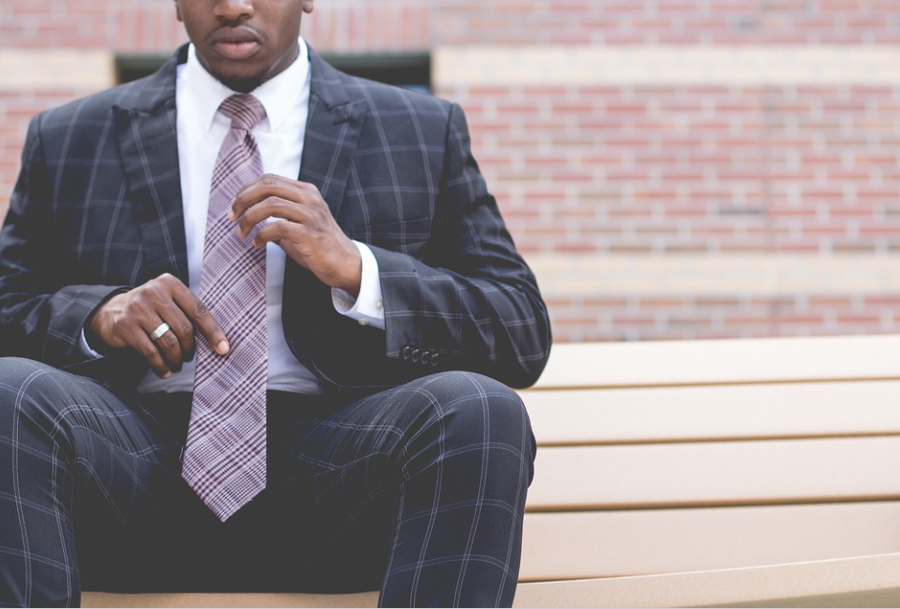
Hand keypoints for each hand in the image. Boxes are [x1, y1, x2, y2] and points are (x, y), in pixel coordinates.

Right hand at [88, 274, 228, 377]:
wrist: (111, 311)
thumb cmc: (152, 309)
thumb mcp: (169, 301)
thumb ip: (188, 312)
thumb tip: (218, 341)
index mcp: (170, 284)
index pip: (198, 310)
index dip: (213, 332)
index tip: (223, 349)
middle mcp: (154, 292)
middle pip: (184, 329)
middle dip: (190, 349)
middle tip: (189, 357)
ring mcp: (138, 309)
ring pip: (168, 342)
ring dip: (176, 359)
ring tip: (178, 364)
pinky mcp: (126, 326)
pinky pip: (150, 352)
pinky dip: (160, 366)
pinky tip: (164, 371)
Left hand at [228, 174, 361, 296]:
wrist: (346, 264)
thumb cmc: (319, 246)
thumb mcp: (299, 223)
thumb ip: (278, 214)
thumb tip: (247, 213)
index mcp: (306, 192)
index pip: (269, 179)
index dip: (247, 189)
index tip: (235, 206)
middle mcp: (310, 199)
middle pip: (268, 186)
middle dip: (243, 199)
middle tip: (232, 216)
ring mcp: (311, 215)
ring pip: (270, 205)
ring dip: (249, 219)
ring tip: (241, 232)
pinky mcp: (310, 234)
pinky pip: (278, 227)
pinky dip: (261, 235)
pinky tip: (257, 244)